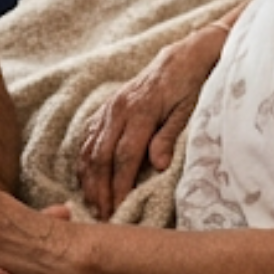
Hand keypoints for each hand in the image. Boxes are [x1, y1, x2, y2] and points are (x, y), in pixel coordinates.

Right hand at [76, 20, 228, 219]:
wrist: (181, 58)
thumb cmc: (189, 87)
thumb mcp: (188, 111)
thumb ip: (169, 137)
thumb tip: (158, 166)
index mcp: (141, 111)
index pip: (125, 155)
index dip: (120, 184)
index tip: (120, 208)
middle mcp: (118, 110)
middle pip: (101, 155)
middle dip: (100, 188)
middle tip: (103, 215)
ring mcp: (108, 109)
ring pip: (90, 148)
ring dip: (89, 179)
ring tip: (93, 204)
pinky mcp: (104, 110)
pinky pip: (87, 138)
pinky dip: (84, 161)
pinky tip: (86, 180)